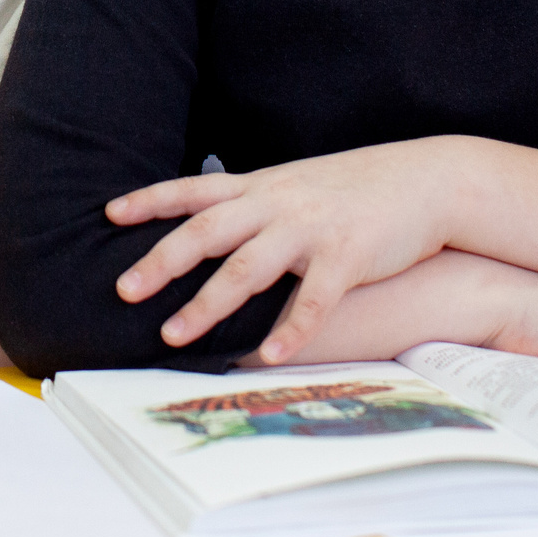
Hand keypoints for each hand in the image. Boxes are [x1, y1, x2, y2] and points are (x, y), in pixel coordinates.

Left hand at [106, 139, 449, 361]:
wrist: (427, 180)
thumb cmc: (356, 188)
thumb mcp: (297, 183)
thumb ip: (257, 202)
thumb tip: (216, 224)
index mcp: (262, 186)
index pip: (195, 189)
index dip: (151, 199)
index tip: (110, 213)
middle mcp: (278, 203)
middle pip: (207, 231)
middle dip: (162, 261)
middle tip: (124, 290)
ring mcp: (311, 229)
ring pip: (247, 268)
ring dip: (207, 304)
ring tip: (174, 336)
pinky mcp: (347, 257)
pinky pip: (313, 300)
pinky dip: (290, 331)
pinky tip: (270, 356)